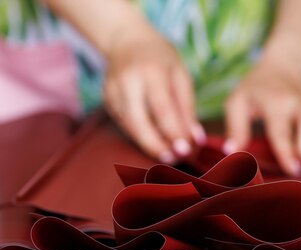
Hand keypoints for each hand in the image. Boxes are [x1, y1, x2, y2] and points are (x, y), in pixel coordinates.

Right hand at [102, 22, 203, 162]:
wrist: (126, 39)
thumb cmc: (160, 58)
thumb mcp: (180, 74)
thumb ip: (187, 107)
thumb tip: (195, 138)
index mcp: (150, 72)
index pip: (162, 110)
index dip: (173, 133)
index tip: (185, 150)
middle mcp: (127, 81)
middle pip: (139, 124)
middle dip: (156, 146)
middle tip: (172, 158)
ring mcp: (112, 91)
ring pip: (129, 127)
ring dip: (147, 144)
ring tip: (165, 153)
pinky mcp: (106, 99)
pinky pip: (123, 124)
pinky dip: (138, 134)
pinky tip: (150, 139)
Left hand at [224, 57, 300, 175]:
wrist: (284, 68)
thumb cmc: (257, 89)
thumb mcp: (237, 102)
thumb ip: (235, 129)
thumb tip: (232, 152)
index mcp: (276, 102)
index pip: (283, 132)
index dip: (287, 153)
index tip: (292, 170)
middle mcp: (300, 104)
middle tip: (292, 170)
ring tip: (300, 164)